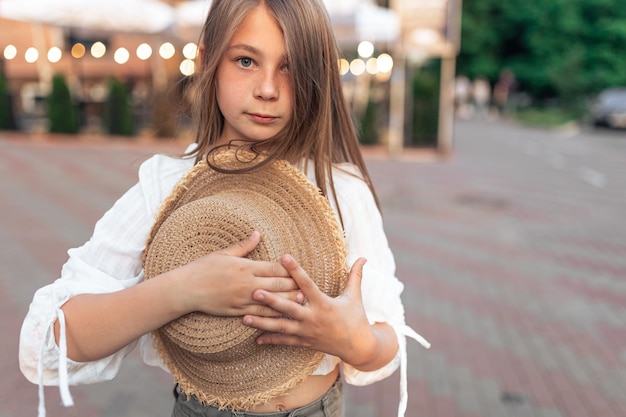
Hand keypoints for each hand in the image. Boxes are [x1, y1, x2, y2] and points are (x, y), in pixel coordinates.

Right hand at [169, 231, 301, 317]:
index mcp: (245, 267)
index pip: (273, 267)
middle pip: (276, 284)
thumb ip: (244, 246)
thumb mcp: (223, 253)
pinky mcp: (237, 311)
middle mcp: (246, 283)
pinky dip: (271, 314)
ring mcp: (242, 298)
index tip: (300, 269)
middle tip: (308, 286)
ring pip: (271, 301)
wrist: (186, 289)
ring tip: (301, 301)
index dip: (289, 269)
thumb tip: (257, 233)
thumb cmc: (203, 268)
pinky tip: (281, 316)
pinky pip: (258, 314)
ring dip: (287, 301)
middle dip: (293, 285)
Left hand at [242, 255, 395, 370]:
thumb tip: (363, 257)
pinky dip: (270, 340)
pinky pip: (285, 341)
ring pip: (281, 327)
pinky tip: (256, 338)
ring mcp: (307, 332)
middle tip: (254, 292)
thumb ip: (355, 275)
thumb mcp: (355, 296)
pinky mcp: (304, 342)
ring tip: (244, 318)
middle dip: (271, 300)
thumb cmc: (356, 318)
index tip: (283, 257)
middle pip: (288, 308)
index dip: (295, 270)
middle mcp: (313, 318)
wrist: (358, 347)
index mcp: (324, 303)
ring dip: (262, 322)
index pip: (306, 284)